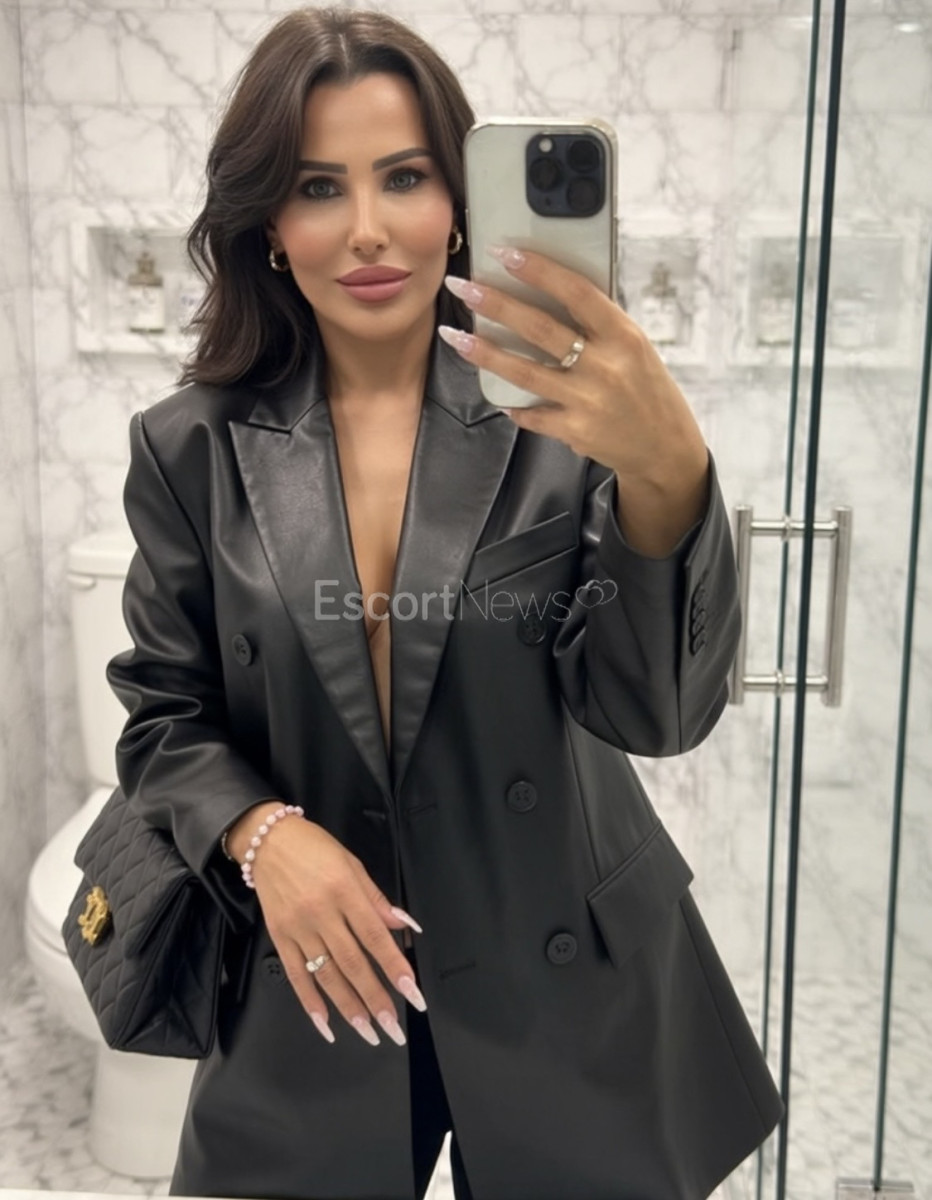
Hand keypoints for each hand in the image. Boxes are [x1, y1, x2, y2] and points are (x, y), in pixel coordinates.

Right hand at [227, 803, 425, 1046]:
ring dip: (349, 1007)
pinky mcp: (279, 937)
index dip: (394, 966)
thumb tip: (404, 926)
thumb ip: (376, 899)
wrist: (268, 840)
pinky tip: (325, 1024)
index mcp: (344, 891)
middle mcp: (322, 913)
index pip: (375, 936)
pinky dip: (310, 1002)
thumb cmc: (315, 848)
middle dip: (375, 998)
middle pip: (353, 963)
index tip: (412, 993)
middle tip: (393, 1027)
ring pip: (327, 975)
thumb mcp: (352, 863)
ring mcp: (298, 928)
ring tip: (368, 1032)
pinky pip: (296, 975)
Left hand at [440, 247, 709, 554]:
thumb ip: (600, 325)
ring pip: (525, 371)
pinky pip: (533, 413)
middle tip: (463, 287)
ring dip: (485, 352)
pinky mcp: (575, 430)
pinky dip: (514, 405)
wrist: (665, 449)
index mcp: (624, 335)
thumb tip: (552, 292)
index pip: (576, 292)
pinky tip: (496, 396)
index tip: (505, 253)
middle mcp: (605, 365)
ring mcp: (588, 400)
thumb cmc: (648, 390)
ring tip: (454, 335)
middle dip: (495, 304)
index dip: (538, 270)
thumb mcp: (635, 348)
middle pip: (539, 328)